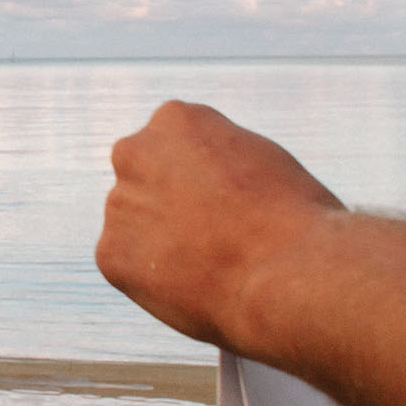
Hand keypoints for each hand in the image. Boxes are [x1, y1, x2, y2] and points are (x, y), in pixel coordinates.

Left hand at [96, 100, 342, 350]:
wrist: (289, 272)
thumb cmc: (295, 219)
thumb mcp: (262, 160)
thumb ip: (219, 161)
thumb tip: (207, 182)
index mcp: (176, 119)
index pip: (175, 149)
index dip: (204, 182)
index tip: (225, 202)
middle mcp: (134, 153)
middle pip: (146, 183)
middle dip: (170, 207)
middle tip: (211, 238)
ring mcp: (118, 204)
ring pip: (135, 228)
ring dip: (161, 245)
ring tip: (212, 266)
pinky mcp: (110, 254)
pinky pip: (128, 268)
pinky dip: (153, 281)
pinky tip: (193, 285)